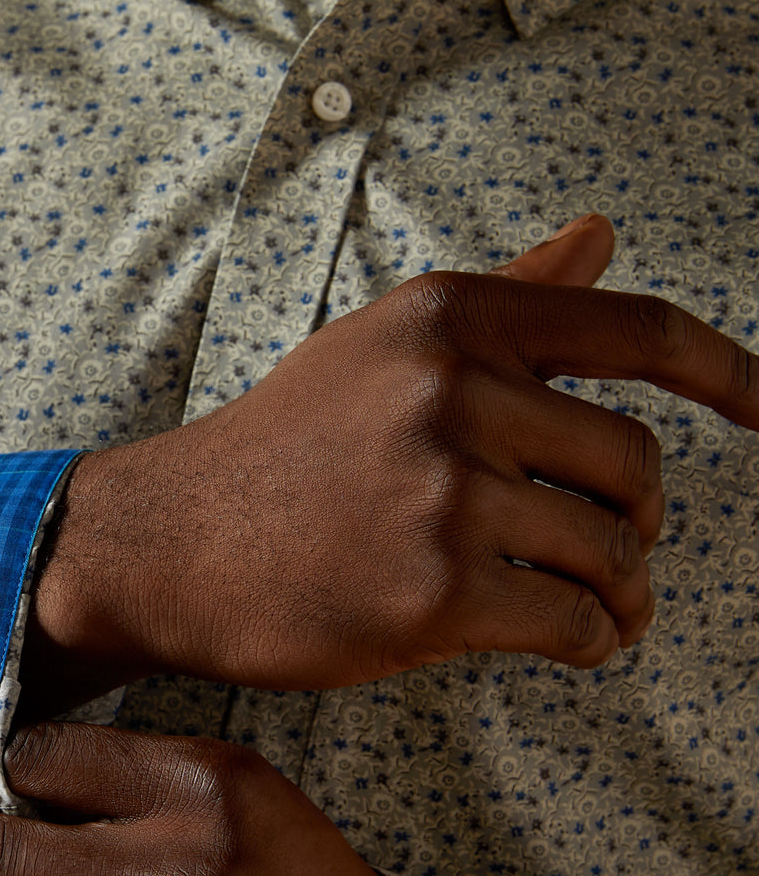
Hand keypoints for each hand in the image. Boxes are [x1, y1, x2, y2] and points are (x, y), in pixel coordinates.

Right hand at [19, 215, 758, 712]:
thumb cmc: (273, 454)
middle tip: (610, 553)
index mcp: (447, 322)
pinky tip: (570, 642)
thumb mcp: (375, 350)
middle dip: (636, 522)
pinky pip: (575, 622)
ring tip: (594, 608)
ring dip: (621, 591)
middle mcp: (452, 393)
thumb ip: (500, 299)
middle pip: (633, 464)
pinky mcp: (435, 592)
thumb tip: (600, 234)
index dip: (728, 372)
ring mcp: (444, 493)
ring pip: (610, 552)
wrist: (171, 543)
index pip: (634, 331)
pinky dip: (592, 641)